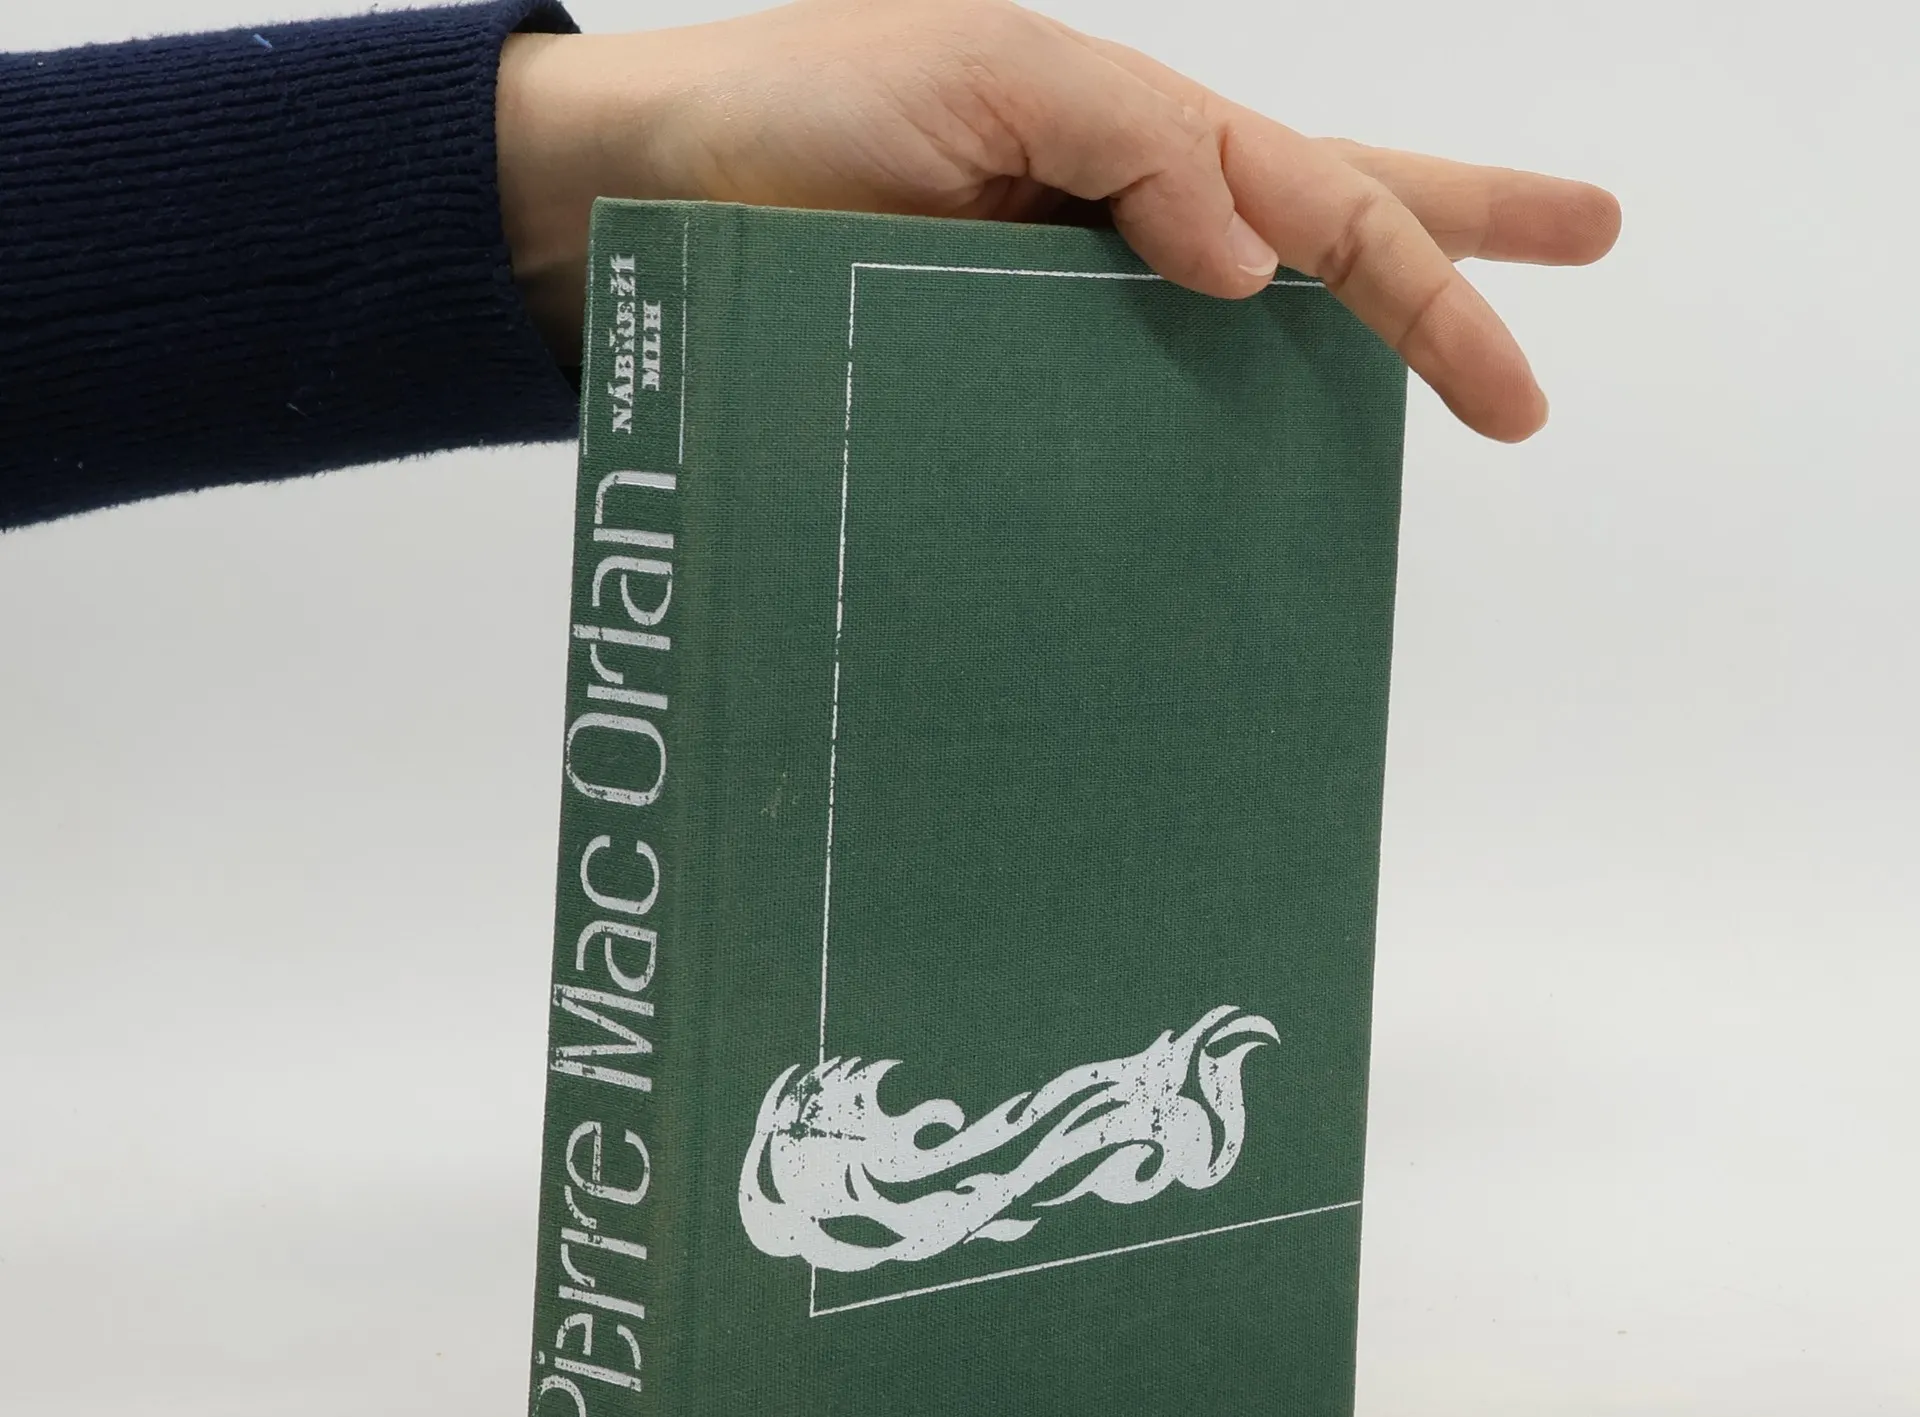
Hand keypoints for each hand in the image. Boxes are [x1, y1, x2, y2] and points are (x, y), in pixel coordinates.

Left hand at [496, 0, 1618, 440]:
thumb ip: (1130, 141)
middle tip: (1553, 345)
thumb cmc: (793, 115)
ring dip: (1332, 374)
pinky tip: (1240, 504)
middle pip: (1318, 241)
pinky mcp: (988, 386)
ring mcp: (1058, 314)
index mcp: (1135, 141)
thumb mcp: (983, 71)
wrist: (634, 195)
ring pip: (1229, 346)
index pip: (1326, 195)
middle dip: (1446, 282)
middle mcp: (1116, 230)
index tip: (1518, 385)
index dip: (1439, 276)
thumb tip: (1253, 259)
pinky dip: (1183, 468)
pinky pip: (1112, 430)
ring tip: (1429, 413)